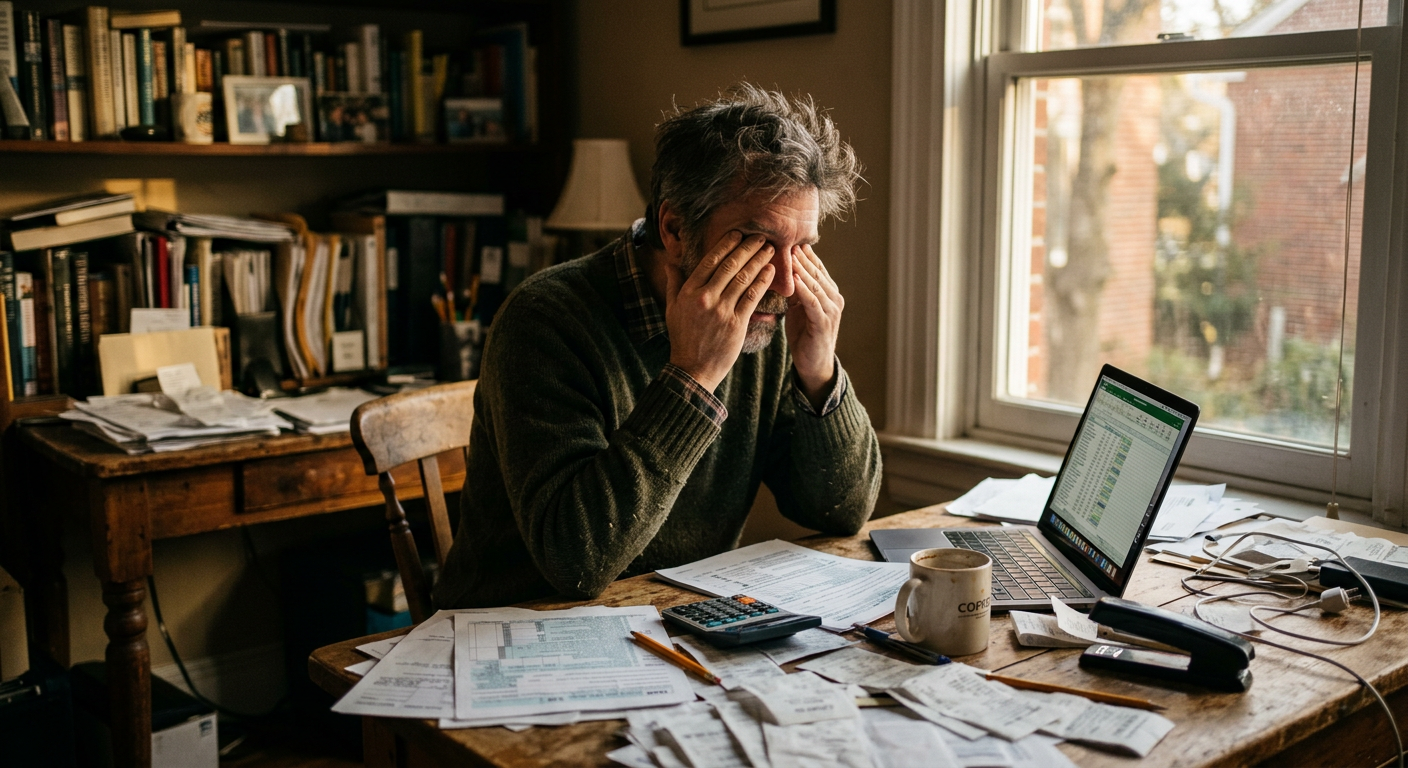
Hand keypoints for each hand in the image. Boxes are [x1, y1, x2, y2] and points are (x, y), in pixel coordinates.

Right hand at [665, 232, 776, 391]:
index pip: (710, 261)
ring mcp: (721, 311)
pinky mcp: (736, 324)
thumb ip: (674, 283)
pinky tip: (770, 272)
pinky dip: (762, 282)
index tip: (738, 234)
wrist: (692, 369)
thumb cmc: (682, 338)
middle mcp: (705, 298)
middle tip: (760, 237)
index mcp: (689, 292)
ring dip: (758, 261)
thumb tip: (670, 262)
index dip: (726, 244)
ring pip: (743, 278)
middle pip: (730, 266)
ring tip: (769, 250)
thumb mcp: (672, 309)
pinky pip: (752, 297)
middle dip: (747, 248)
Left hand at [786, 244, 842, 405]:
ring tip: (791, 254)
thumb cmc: (804, 334)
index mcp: (828, 292)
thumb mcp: (798, 307)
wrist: (814, 364)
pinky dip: (804, 290)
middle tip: (788, 239)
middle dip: (802, 256)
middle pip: (816, 271)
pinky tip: (795, 280)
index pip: (816, 267)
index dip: (804, 253)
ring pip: (816, 284)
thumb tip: (781, 270)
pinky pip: (813, 302)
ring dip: (803, 269)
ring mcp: (831, 310)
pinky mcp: (824, 322)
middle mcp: (834, 297)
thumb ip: (795, 289)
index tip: (789, 238)